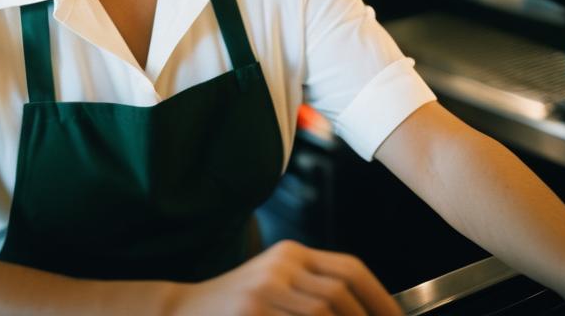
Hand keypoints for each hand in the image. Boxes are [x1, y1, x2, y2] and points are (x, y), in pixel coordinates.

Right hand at [176, 239, 402, 315]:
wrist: (183, 310)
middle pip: (341, 291)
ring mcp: (266, 288)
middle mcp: (282, 264)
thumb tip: (362, 311)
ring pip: (323, 311)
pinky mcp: (252, 310)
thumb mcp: (277, 287)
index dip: (381, 297)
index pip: (350, 268)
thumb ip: (313, 293)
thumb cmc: (237, 307)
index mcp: (293, 254)